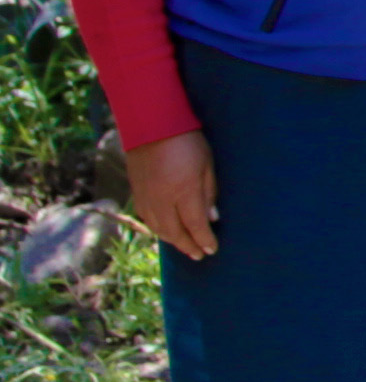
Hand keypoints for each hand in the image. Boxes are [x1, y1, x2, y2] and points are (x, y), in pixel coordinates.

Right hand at [125, 131, 215, 259]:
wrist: (151, 126)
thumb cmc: (187, 142)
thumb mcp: (207, 165)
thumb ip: (208, 193)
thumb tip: (211, 218)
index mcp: (183, 192)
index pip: (195, 225)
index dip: (204, 240)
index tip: (212, 249)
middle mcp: (162, 200)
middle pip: (175, 232)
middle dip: (189, 246)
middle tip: (199, 255)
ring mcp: (146, 198)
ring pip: (159, 229)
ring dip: (173, 241)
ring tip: (185, 246)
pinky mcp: (136, 193)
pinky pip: (147, 219)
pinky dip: (158, 230)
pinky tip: (166, 231)